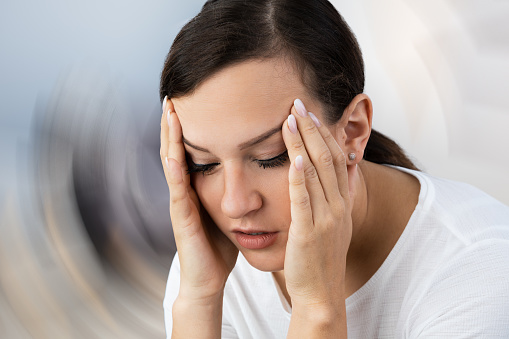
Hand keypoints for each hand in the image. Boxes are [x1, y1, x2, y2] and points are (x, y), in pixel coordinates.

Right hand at [160, 97, 237, 302]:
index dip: (190, 126)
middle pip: (177, 149)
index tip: (194, 99)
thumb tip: (255, 171)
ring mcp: (180, 202)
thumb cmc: (218, 246)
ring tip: (169, 110)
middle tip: (175, 94)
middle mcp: (185, 190)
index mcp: (197, 187)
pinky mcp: (181, 217)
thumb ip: (233, 192)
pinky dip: (175, 168)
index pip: (192, 150)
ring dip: (169, 136)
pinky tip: (174, 151)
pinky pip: (177, 188)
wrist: (208, 279)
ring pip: (172, 162)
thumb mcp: (227, 211)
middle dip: (175, 122)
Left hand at [282, 99, 352, 316]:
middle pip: (327, 158)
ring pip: (316, 173)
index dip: (323, 133)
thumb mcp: (333, 223)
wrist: (321, 293)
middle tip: (298, 103)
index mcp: (342, 202)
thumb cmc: (320, 257)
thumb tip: (336, 170)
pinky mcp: (309, 233)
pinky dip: (299, 178)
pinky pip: (304, 201)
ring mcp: (326, 219)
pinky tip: (293, 159)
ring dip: (303, 144)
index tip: (309, 112)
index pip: (335, 158)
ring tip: (290, 119)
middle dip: (312, 129)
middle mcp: (338, 206)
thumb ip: (333, 196)